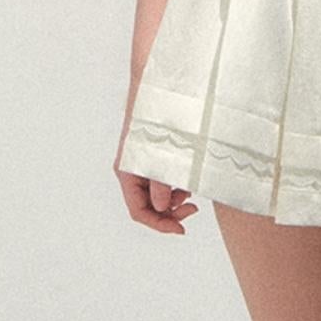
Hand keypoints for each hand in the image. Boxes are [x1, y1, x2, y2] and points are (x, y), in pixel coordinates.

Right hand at [113, 116, 197, 234]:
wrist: (159, 92)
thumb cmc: (158, 120)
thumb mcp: (162, 156)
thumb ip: (161, 185)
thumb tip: (163, 207)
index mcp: (127, 174)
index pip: (139, 212)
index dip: (159, 224)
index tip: (181, 229)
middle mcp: (131, 172)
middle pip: (147, 206)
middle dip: (169, 213)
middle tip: (193, 209)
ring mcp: (141, 166)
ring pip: (155, 196)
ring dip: (173, 200)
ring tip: (190, 192)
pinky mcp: (152, 160)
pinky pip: (160, 182)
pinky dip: (174, 187)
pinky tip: (185, 182)